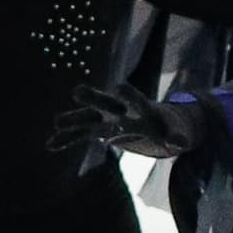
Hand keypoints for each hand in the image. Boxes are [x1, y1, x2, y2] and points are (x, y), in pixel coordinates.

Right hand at [50, 79, 209, 159]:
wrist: (150, 121)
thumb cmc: (165, 126)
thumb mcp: (175, 133)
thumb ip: (178, 137)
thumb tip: (182, 143)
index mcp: (140, 107)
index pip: (135, 99)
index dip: (130, 95)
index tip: (121, 88)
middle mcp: (119, 108)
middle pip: (105, 101)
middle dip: (93, 98)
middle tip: (78, 91)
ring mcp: (104, 117)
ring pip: (87, 117)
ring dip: (73, 119)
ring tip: (56, 122)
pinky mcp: (95, 128)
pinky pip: (79, 135)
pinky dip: (66, 139)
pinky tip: (50, 145)